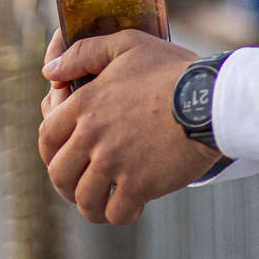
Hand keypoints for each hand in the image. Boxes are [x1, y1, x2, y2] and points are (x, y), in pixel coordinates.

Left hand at [38, 30, 221, 223]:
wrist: (211, 99)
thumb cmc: (173, 70)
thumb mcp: (128, 44)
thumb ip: (84, 52)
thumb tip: (48, 70)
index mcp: (85, 104)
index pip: (47, 136)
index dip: (50, 151)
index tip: (62, 158)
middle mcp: (92, 135)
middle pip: (59, 174)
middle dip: (66, 185)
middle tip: (80, 188)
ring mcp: (114, 163)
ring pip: (85, 199)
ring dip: (92, 206)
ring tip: (104, 205)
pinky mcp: (138, 184)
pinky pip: (116, 212)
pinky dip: (121, 213)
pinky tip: (133, 206)